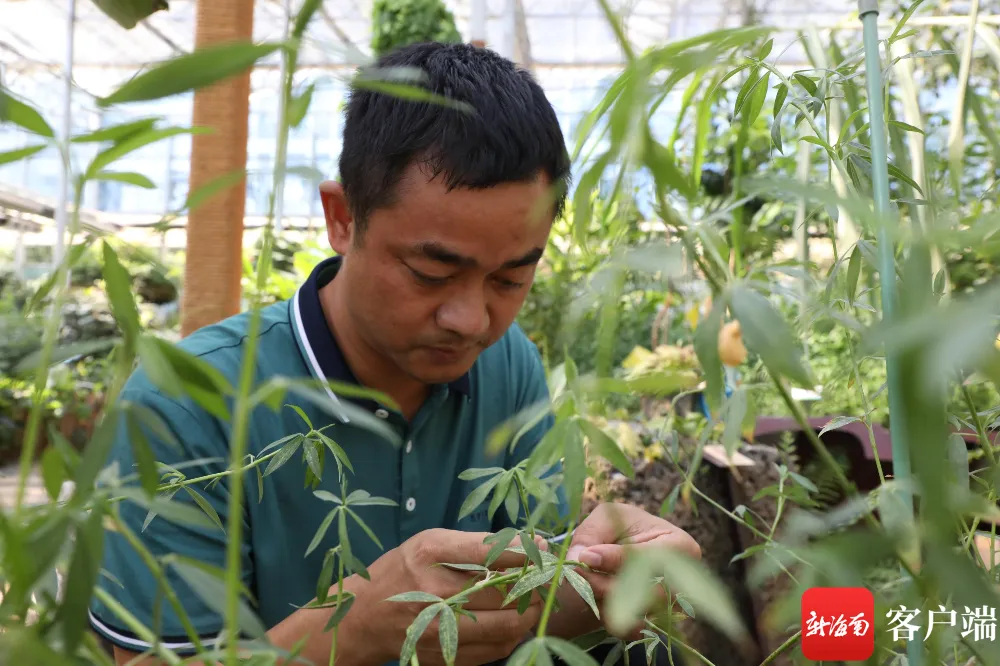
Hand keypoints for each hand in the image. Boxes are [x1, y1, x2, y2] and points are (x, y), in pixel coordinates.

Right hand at [341, 528, 543, 665]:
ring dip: (528, 613)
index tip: (543, 550)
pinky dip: (511, 634)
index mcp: (431, 555)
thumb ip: (479, 543)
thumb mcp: (432, 543)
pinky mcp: (446, 657)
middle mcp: (436, 594)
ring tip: (528, 601)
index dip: (526, 551)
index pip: (492, 552)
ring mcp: (441, 630)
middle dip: (534, 586)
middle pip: (506, 594)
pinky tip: (508, 620)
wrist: (365, 617)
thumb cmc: (402, 570)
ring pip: (508, 627)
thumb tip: (532, 544)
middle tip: (541, 579)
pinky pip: (497, 649)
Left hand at [554, 503, 700, 639]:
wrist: (625, 545)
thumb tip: (580, 558)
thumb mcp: (605, 518)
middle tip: (579, 573)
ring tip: (587, 582)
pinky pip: (628, 630)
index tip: (586, 557)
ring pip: (634, 614)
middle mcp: (681, 582)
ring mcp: (669, 606)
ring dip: (604, 601)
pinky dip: (608, 617)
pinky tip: (595, 599)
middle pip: (645, 593)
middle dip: (605, 584)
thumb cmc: (620, 526)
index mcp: (680, 547)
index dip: (616, 559)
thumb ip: (592, 535)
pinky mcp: (652, 623)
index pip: (649, 558)